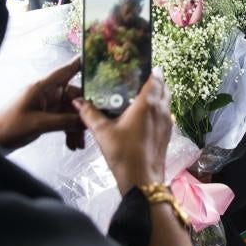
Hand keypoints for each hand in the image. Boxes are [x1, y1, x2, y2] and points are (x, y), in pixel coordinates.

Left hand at [0, 58, 84, 150]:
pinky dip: (68, 131)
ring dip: (76, 126)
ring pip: (69, 111)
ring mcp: (44, 105)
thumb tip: (85, 120)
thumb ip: (64, 121)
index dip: (80, 64)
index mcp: (41, 88)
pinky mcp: (43, 117)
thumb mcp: (39, 124)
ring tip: (79, 143)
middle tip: (91, 127)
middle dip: (82, 112)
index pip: (65, 71)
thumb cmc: (7, 127)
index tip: (95, 59)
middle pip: (72, 97)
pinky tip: (72, 144)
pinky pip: (62, 120)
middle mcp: (45, 94)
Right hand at [74, 69, 172, 193]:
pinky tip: (145, 116)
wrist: (142, 180)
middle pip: (164, 88)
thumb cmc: (123, 153)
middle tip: (140, 79)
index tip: (142, 65)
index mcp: (147, 104)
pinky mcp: (168, 134)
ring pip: (167, 101)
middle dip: (156, 81)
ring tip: (142, 96)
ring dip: (159, 95)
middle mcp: (161, 110)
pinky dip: (159, 109)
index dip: (151, 70)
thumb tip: (77, 101)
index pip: (156, 78)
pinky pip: (166, 114)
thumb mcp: (102, 132)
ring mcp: (167, 122)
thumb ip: (90, 114)